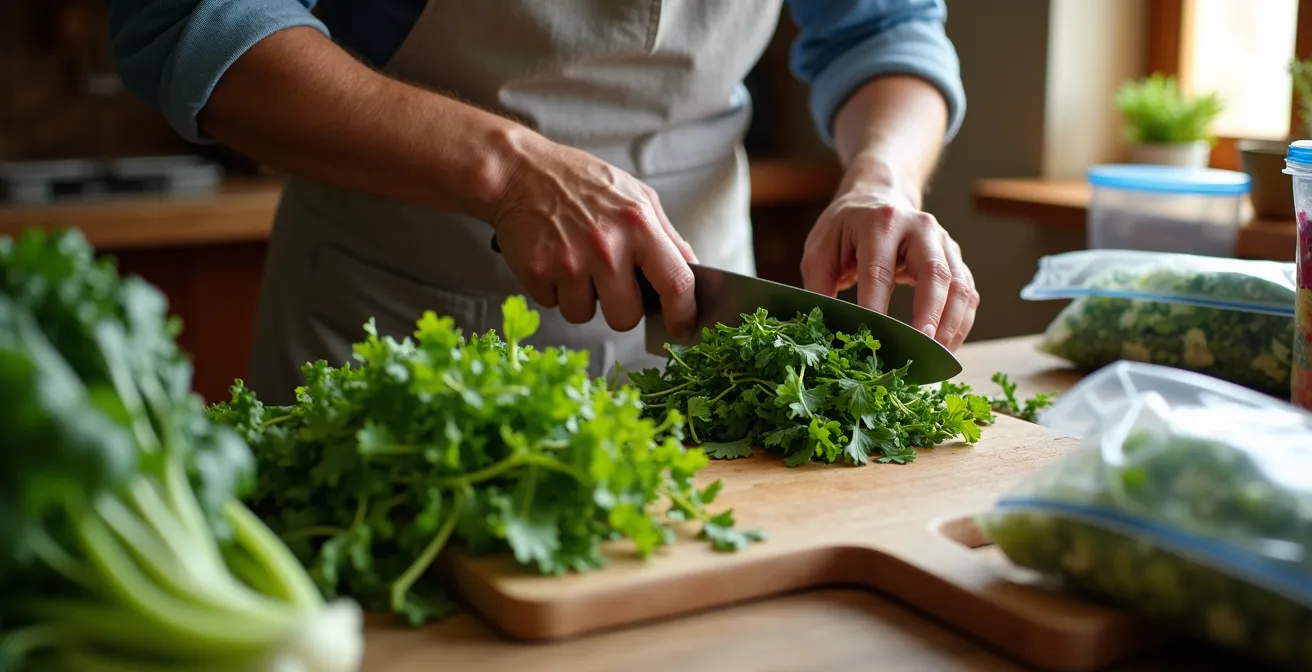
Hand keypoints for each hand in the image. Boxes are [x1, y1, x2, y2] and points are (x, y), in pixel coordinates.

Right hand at [490, 131, 698, 334]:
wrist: (518, 171)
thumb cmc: (580, 182)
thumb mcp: (636, 195)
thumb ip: (667, 235)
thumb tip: (691, 270)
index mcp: (639, 225)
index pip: (677, 283)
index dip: (683, 314)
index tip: (681, 326)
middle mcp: (606, 246)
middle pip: (626, 317)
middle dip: (620, 308)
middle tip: (609, 281)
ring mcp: (569, 262)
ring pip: (585, 315)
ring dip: (581, 298)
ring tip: (575, 262)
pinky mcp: (537, 272)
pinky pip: (553, 305)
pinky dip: (554, 289)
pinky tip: (552, 259)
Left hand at [799, 186, 978, 350]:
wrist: (878, 197)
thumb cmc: (846, 228)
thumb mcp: (820, 250)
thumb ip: (819, 287)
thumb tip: (823, 329)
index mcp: (881, 223)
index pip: (880, 271)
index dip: (876, 307)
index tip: (872, 339)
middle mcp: (920, 228)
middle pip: (935, 274)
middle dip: (930, 316)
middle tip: (921, 350)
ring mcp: (943, 243)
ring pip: (960, 286)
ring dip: (951, 326)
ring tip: (936, 358)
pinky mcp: (956, 259)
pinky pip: (968, 294)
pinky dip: (960, 324)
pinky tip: (947, 347)